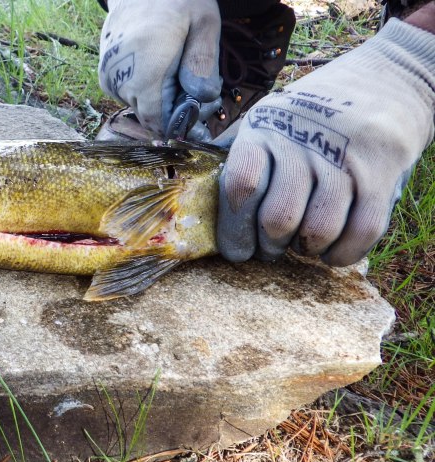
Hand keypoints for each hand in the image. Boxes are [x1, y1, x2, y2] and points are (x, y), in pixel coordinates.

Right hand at [98, 0, 221, 136]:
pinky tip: (163, 70)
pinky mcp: (106, 77)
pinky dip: (150, 92)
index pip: (158, 120)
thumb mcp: (203, 22)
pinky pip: (133, 97)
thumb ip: (203, 61)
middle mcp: (119, 77)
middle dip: (177, 111)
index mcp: (144, 67)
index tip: (203, 107)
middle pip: (151, 117)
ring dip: (164, 101)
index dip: (182, 122)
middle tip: (200, 87)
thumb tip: (203, 98)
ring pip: (142, 108)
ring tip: (181, 73)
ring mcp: (109, 79)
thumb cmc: (176, 1)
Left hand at [217, 19, 434, 266]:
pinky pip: (361, 231)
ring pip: (318, 231)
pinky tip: (331, 250)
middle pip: (277, 218)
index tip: (237, 250)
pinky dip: (342, 252)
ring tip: (302, 243)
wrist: (386, 80)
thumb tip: (205, 208)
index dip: (234, 228)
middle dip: (270, 246)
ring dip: (306, 249)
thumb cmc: (309, 115)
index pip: (240, 186)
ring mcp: (344, 158)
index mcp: (264, 130)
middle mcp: (302, 142)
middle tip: (271, 247)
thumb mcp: (267, 120)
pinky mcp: (381, 173)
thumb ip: (241, 158)